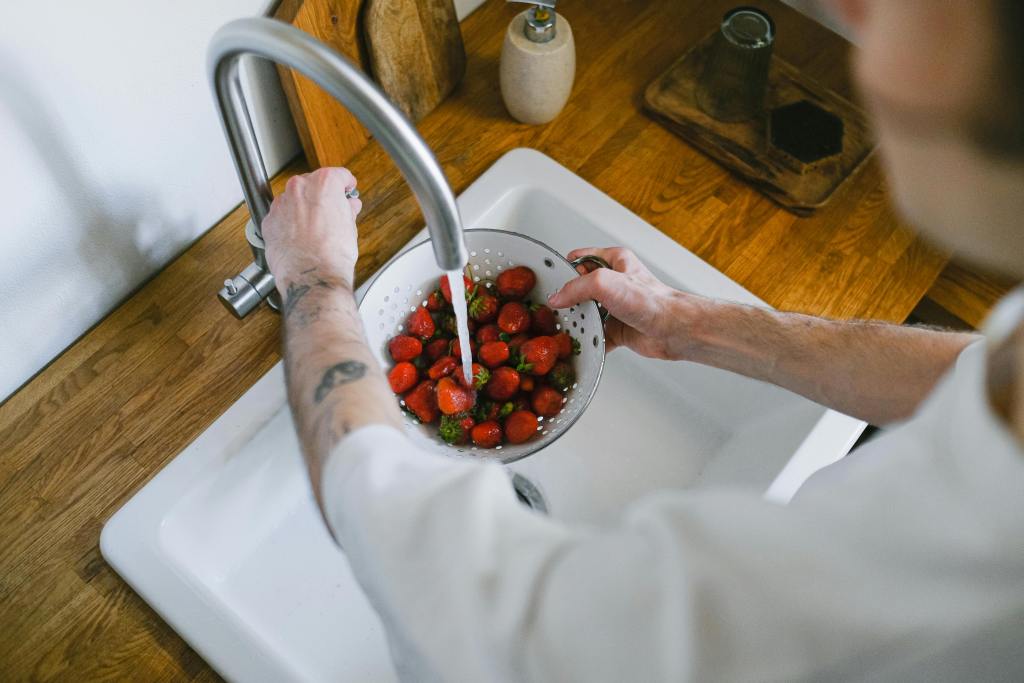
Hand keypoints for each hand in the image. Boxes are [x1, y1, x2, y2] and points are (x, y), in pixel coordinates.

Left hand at [262, 167, 362, 290]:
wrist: (312, 275)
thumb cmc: (332, 254)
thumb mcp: (350, 227)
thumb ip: (346, 210)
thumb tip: (347, 207)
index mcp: (323, 183)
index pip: (338, 175)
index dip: (346, 184)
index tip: (347, 190)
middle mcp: (299, 188)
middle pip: (312, 184)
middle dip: (322, 196)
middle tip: (333, 212)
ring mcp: (281, 204)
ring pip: (294, 199)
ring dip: (303, 209)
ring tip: (315, 229)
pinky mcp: (269, 221)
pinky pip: (281, 216)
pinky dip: (289, 223)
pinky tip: (300, 237)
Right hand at [547, 247, 708, 359]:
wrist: (673, 330)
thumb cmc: (652, 301)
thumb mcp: (605, 283)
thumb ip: (576, 287)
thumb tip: (557, 297)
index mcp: (613, 261)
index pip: (578, 259)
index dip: (564, 270)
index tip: (550, 282)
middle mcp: (614, 282)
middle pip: (579, 289)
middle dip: (568, 300)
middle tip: (557, 308)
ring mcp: (615, 306)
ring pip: (586, 313)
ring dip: (577, 322)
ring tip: (568, 327)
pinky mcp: (617, 328)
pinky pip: (595, 335)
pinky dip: (588, 341)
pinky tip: (583, 343)